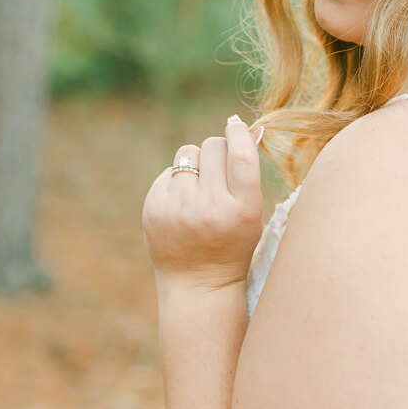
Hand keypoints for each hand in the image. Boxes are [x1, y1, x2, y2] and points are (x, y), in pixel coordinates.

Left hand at [142, 115, 264, 291]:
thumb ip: (249, 172)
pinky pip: (169, 171)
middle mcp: (210, 207)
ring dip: (197, 163)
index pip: (241, 155)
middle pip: (214, 146)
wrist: (198, 283)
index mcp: (243, 210)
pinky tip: (183, 205)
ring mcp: (178, 208)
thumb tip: (246, 126)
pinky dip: (178, 181)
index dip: (239, 133)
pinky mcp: (154, 208)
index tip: (237, 125)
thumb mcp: (253, 212)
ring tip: (201, 188)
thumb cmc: (233, 242)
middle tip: (220, 171)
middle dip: (219, 151)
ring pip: (188, 152)